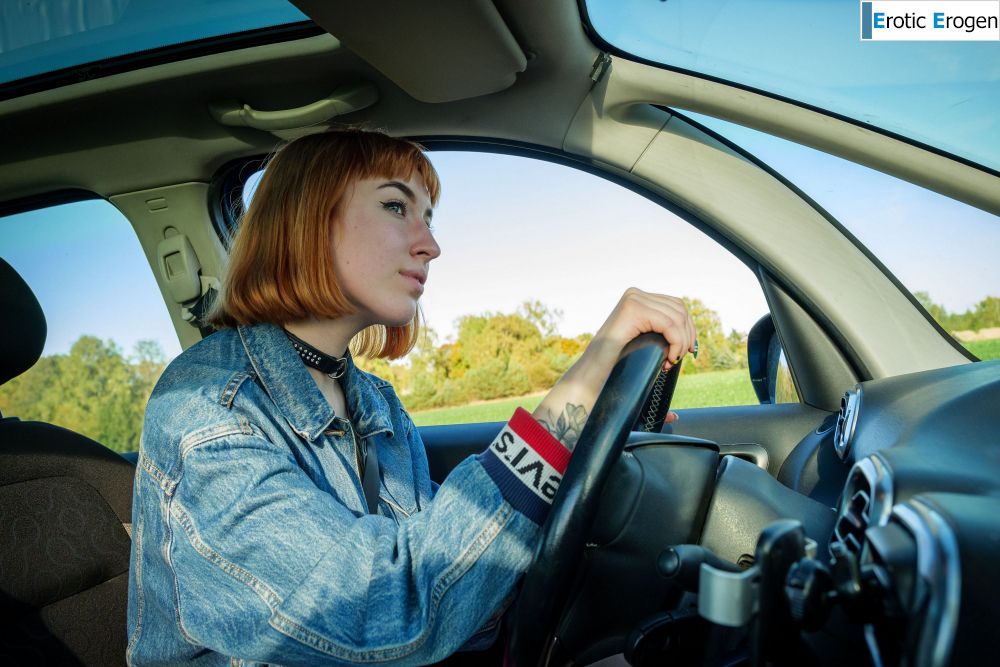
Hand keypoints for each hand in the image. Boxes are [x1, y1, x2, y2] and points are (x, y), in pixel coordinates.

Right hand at [533, 288, 695, 448]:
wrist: (592, 378)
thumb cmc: (613, 375)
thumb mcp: (640, 359)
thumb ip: (657, 362)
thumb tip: (675, 415)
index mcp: (637, 301)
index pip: (676, 306)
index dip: (687, 329)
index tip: (685, 354)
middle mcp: (635, 295)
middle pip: (680, 308)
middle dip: (687, 335)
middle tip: (677, 360)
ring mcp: (633, 299)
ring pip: (677, 316)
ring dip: (681, 341)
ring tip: (670, 362)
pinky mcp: (633, 309)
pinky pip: (669, 323)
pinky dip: (676, 341)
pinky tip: (668, 359)